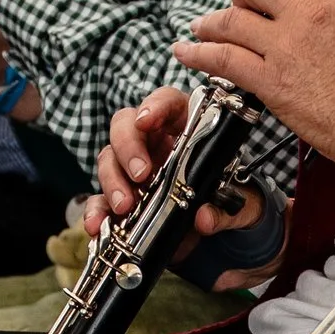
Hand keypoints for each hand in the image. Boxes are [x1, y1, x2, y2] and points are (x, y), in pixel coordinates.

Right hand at [87, 89, 272, 288]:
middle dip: (128, 147)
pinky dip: (96, 211)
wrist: (214, 232)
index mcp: (186, 128)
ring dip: (112, 180)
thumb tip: (204, 219)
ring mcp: (133, 166)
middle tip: (141, 175)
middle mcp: (154, 141)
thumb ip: (225, 212)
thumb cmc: (225, 201)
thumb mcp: (238, 206)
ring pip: (109, 158)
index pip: (167, 102)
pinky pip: (100, 197)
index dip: (154, 106)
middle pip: (126, 125)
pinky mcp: (121, 194)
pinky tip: (98, 224)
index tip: (147, 121)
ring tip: (126, 206)